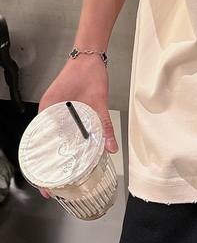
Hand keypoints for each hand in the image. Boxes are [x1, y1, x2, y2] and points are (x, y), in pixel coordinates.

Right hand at [35, 55, 116, 199]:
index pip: (39, 144)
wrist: (90, 54)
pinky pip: (59, 128)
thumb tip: (110, 147)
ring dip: (56, 153)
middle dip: (48, 165)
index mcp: (48, 110)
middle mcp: (47, 112)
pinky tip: (72, 151)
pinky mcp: (62, 107)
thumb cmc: (89, 73)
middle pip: (44, 143)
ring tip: (62, 174)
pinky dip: (64, 140)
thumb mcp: (99, 101)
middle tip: (53, 187)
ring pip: (52, 137)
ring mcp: (54, 110)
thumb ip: (104, 125)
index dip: (41, 166)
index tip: (44, 184)